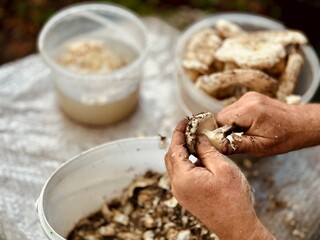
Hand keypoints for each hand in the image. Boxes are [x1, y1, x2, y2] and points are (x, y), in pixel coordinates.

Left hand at [165, 119, 274, 239]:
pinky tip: (199, 158)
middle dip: (179, 140)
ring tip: (196, 141)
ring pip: (175, 166)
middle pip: (171, 156)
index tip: (185, 120)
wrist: (237, 226)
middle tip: (191, 129)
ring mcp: (181, 193)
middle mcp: (177, 186)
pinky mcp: (186, 197)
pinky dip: (186, 163)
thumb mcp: (222, 167)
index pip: (175, 148)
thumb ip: (206, 150)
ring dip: (183, 152)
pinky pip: (181, 175)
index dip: (179, 131)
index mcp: (183, 177)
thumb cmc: (233, 199)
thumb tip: (197, 138)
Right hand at [217, 92, 319, 155]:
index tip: (225, 143)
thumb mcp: (260, 147)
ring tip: (246, 133)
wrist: (302, 124)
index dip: (219, 133)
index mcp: (250, 111)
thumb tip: (216, 146)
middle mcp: (247, 99)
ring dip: (231, 124)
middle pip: (221, 115)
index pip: (219, 120)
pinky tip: (249, 126)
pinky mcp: (250, 97)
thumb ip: (236, 145)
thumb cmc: (285, 137)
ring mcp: (249, 96)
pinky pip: (234, 109)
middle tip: (238, 140)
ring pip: (227, 112)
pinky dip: (237, 119)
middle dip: (225, 129)